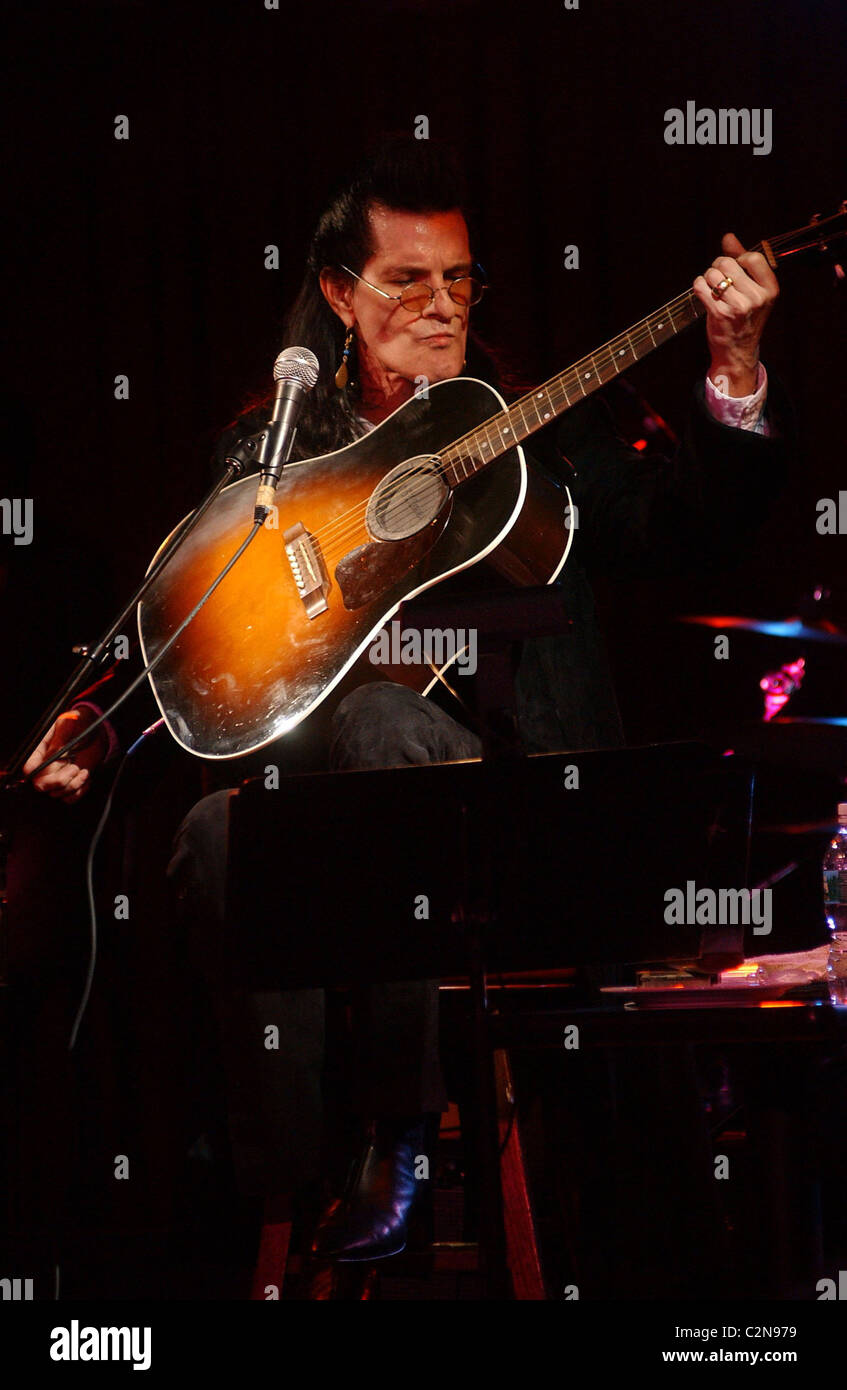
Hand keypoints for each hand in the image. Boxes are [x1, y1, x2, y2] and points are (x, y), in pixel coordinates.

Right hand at [23, 708, 107, 802]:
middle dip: (59, 780)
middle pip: (41, 785)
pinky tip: (86, 777)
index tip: (54, 766)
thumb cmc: (80, 723)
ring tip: (83, 770)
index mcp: (40, 751)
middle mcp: (45, 767)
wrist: (97, 732)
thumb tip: (54, 753)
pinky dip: (79, 791)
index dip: (36, 771)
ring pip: (56, 794)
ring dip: (72, 785)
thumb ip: (61, 736)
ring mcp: (57, 777)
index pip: (29, 767)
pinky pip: (69, 799)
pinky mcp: (70, 785)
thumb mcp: (70, 723)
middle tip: (75, 768)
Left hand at [693, 232, 778, 395]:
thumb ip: (742, 262)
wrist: (737, 352)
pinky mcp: (719, 314)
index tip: (734, 269)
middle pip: (728, 263)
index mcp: (770, 289)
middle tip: (719, 279)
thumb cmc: (745, 318)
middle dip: (718, 266)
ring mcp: (738, 307)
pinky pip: (701, 286)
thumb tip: (728, 237)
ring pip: (713, 274)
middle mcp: (757, 298)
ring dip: (707, 278)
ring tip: (713, 289)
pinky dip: (698, 286)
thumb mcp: (753, 291)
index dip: (738, 258)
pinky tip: (704, 294)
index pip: (752, 257)